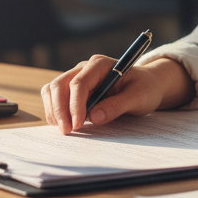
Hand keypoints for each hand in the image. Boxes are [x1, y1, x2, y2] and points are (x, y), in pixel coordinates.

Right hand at [41, 56, 194, 134]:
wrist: (145, 86)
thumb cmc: (144, 88)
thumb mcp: (138, 97)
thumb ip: (117, 105)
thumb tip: (94, 117)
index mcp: (100, 65)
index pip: (79, 83)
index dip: (75, 105)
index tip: (77, 125)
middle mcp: (84, 68)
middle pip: (59, 84)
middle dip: (59, 109)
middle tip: (66, 132)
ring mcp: (76, 77)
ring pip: (53, 90)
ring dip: (54, 110)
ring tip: (65, 130)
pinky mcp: (73, 89)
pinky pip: (55, 97)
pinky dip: (55, 111)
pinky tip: (65, 124)